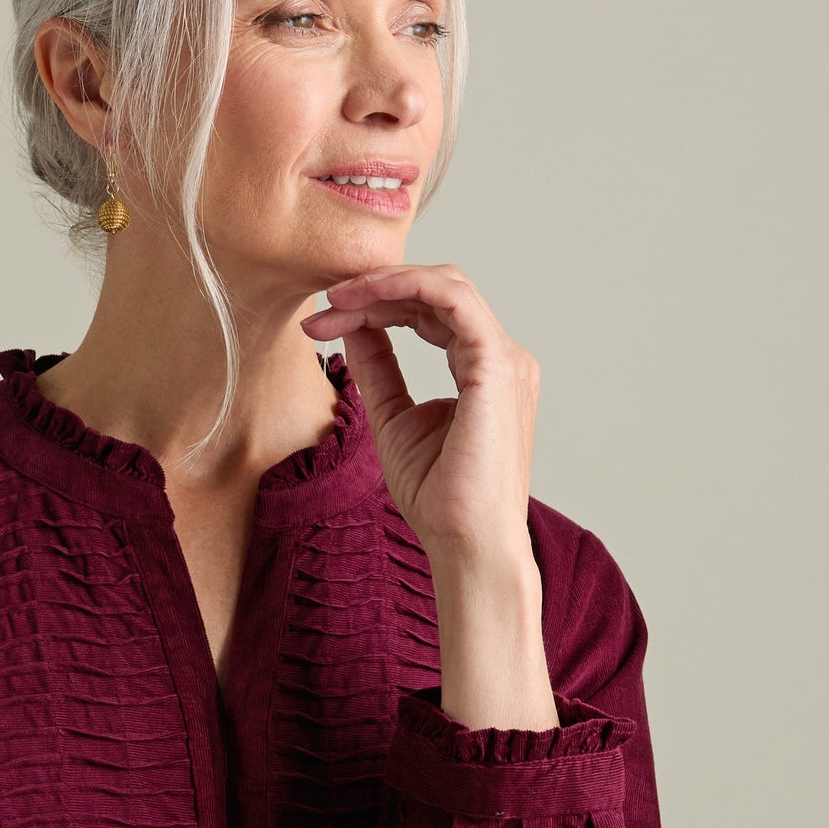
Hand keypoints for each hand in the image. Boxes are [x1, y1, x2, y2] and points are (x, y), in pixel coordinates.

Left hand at [300, 263, 540, 565]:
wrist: (466, 544)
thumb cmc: (440, 498)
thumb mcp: (393, 418)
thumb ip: (379, 369)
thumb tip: (354, 327)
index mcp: (483, 369)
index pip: (430, 312)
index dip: (376, 306)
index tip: (322, 323)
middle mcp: (501, 358)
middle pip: (436, 292)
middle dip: (376, 290)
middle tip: (324, 305)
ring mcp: (505, 359)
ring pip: (445, 286)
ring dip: (385, 283)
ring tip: (337, 298)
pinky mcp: (497, 366)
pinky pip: (452, 299)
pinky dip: (406, 286)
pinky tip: (364, 296)